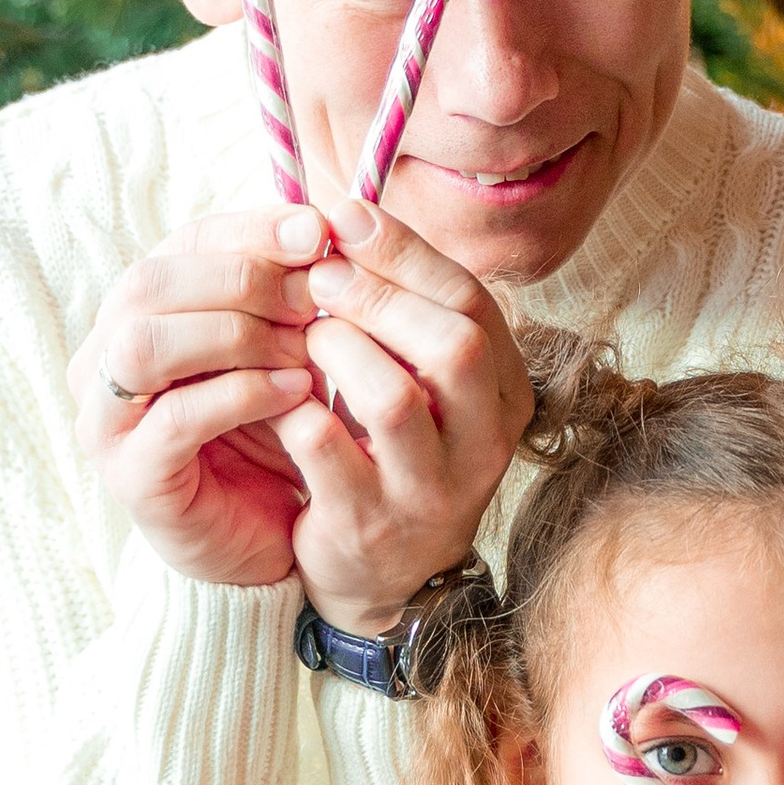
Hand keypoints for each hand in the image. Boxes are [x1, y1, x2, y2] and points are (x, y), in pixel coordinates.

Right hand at [72, 207, 326, 592]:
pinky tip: (297, 393)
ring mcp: (107, 420)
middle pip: (149, 284)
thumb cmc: (272, 432)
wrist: (270, 537)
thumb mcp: (284, 348)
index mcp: (140, 314)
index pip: (180, 245)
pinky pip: (174, 418)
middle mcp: (105, 359)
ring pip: (143, 345)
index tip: (316, 231)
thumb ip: (286, 292)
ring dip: (233, 334)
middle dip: (240, 279)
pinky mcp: (131, 476)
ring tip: (304, 348)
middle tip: (313, 294)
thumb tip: (320, 224)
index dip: (248, 230)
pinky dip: (240, 395)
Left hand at [267, 203, 537, 635]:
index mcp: (504, 393)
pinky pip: (328, 453)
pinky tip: (279, 391)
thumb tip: (343, 209)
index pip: (471, 303)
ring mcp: (431, 490)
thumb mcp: (420, 378)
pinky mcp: (368, 524)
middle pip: (454, 346)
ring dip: (339, 350)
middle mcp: (483, 443)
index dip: (406, 252)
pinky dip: (296, 409)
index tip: (345, 216)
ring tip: (305, 333)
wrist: (381, 574)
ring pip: (393, 399)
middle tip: (319, 276)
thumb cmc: (393, 449)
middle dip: (378, 296)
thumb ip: (401, 306)